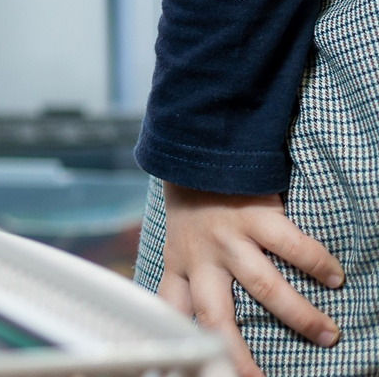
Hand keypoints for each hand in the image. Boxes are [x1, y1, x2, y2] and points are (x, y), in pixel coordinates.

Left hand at [155, 183, 341, 376]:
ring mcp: (227, 237)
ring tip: (327, 335)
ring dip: (298, 314)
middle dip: (236, 354)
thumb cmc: (194, 204)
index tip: (194, 370)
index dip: (182, 342)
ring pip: (264, 286)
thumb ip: (189, 278)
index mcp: (179, 265)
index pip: (172, 311)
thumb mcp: (179, 243)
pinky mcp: (254, 214)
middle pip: (215, 316)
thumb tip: (199, 317)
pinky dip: (315, 263)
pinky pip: (291, 244)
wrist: (197, 151)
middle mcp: (200, 257)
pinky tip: (334, 277)